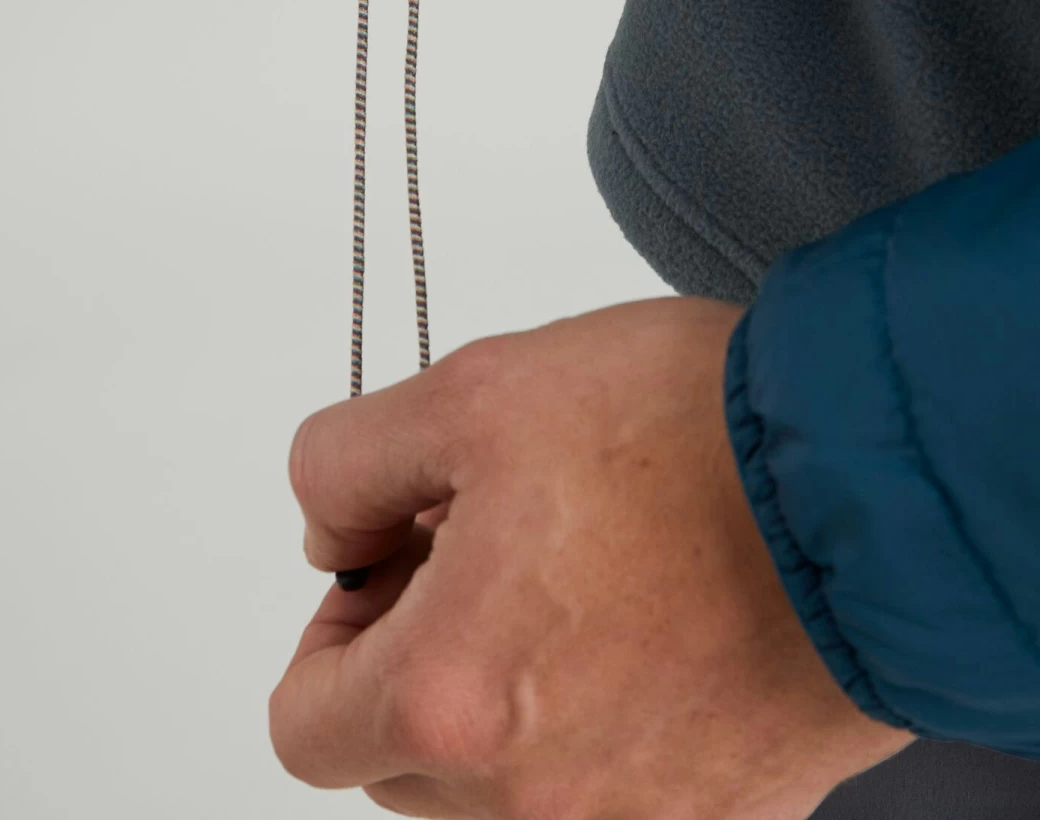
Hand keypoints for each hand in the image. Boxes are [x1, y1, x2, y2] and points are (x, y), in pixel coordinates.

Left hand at [270, 297, 913, 818]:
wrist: (869, 483)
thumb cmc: (690, 439)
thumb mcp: (467, 396)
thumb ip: (347, 468)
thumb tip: (328, 531)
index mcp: (455, 701)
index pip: (304, 728)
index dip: (328, 635)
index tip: (382, 572)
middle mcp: (539, 797)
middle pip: (399, 763)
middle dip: (412, 657)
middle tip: (476, 552)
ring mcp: (635, 819)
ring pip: (497, 785)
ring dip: (500, 691)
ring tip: (566, 573)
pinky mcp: (720, 814)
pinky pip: (606, 786)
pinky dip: (593, 716)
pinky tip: (635, 616)